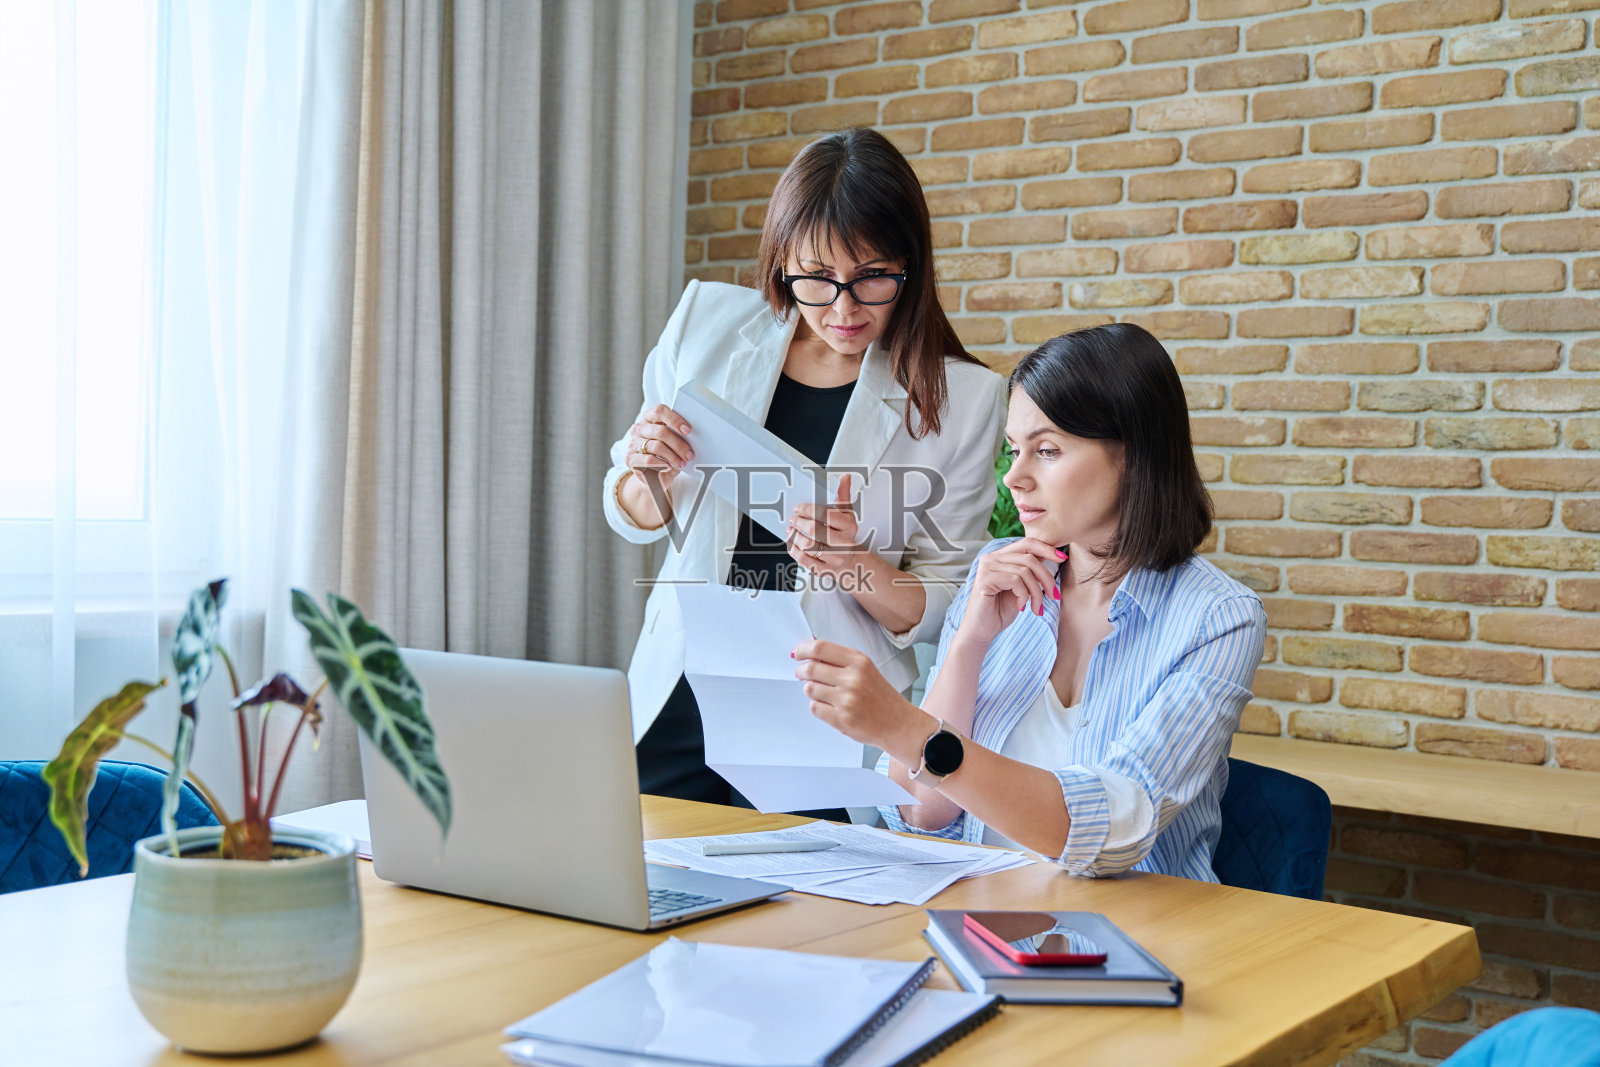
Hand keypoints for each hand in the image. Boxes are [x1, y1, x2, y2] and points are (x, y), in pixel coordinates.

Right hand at [625, 404, 692, 481]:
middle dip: (678, 444)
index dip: (674, 419)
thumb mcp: (674, 443)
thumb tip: (693, 438)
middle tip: (690, 454)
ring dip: (673, 456)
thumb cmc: (667, 454)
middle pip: (660, 432)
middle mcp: (639, 428)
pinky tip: (669, 467)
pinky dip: (661, 464)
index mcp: (649, 417)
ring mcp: (633, 443)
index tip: (688, 430)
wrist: (653, 474)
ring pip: (656, 446)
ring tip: (683, 463)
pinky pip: (648, 459)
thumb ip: (679, 436)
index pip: (659, 411)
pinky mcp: (630, 458)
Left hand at [786, 473, 864, 578]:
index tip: (798, 508)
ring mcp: (833, 558)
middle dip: (799, 522)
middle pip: (815, 530)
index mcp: (849, 527)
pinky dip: (794, 550)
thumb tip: (844, 477)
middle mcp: (843, 543)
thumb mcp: (848, 515)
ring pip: (808, 546)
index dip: (808, 510)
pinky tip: (792, 543)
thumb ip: (843, 496)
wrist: (852, 563)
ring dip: (794, 536)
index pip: (826, 515)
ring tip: (790, 529)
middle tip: (793, 519)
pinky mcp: (824, 570)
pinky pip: (804, 560)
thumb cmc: (846, 536)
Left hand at [792, 639, 931, 757]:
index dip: (803, 649)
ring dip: (810, 689)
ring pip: (809, 689)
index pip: (820, 648)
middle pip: (810, 668)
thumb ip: (839, 660)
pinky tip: (829, 706)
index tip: (796, 653)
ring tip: (822, 692)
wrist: (897, 723)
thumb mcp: (865, 669)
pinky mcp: (841, 719)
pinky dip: (817, 706)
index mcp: (859, 661)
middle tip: (801, 673)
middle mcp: (853, 679)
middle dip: (801, 671)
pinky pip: (814, 707)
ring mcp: (847, 700)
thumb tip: (808, 654)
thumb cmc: (880, 695)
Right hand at [957, 538, 1064, 646]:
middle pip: (1029, 558)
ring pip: (1025, 572)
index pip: (1026, 543)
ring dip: (1036, 593)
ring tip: (1036, 608)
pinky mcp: (984, 579)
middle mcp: (990, 558)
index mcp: (999, 557)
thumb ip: (1029, 571)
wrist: (981, 632)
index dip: (1046, 549)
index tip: (1062, 558)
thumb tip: (1050, 556)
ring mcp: (986, 567)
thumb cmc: (1000, 611)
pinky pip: (1015, 581)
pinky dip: (1024, 596)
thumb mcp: (1020, 588)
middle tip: (1054, 596)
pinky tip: (1020, 607)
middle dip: (1046, 578)